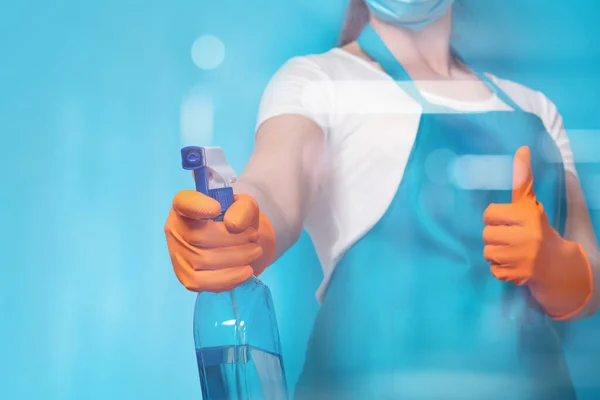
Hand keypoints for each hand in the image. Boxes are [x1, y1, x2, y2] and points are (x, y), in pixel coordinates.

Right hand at [165, 191, 274, 292]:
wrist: (237, 243)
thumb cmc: (236, 220)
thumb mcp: (245, 207)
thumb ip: (243, 208)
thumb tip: (233, 225)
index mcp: (185, 204)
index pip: (184, 202)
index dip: (198, 206)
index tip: (217, 208)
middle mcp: (175, 229)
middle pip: (199, 237)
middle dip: (234, 239)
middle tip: (254, 237)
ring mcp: (177, 255)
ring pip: (203, 260)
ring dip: (236, 257)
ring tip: (254, 251)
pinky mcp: (186, 277)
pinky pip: (204, 282)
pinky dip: (229, 278)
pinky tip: (246, 270)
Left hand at [482, 146, 591, 317]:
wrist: (556, 264)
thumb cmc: (536, 228)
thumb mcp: (530, 204)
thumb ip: (522, 179)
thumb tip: (522, 148)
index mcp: (529, 216)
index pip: (489, 213)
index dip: (495, 217)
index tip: (507, 221)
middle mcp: (527, 237)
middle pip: (486, 234)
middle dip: (495, 236)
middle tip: (510, 238)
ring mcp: (522, 258)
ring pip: (487, 252)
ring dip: (495, 253)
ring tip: (511, 251)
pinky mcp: (518, 276)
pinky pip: (493, 270)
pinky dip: (500, 269)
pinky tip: (514, 264)